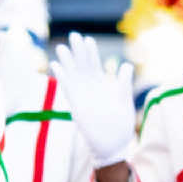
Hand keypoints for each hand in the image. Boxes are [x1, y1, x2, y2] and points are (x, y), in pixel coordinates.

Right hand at [49, 31, 135, 168]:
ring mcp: (82, 97)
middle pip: (82, 66)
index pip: (95, 65)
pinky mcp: (77, 106)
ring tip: (62, 47)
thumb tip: (126, 65)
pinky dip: (62, 78)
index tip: (88, 39)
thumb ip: (123, 84)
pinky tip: (56, 66)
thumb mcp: (124, 102)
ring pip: (73, 75)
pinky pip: (68, 89)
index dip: (91, 53)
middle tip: (73, 35)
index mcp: (102, 87)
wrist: (113, 146)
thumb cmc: (120, 126)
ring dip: (67, 62)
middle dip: (78, 51)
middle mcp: (90, 89)